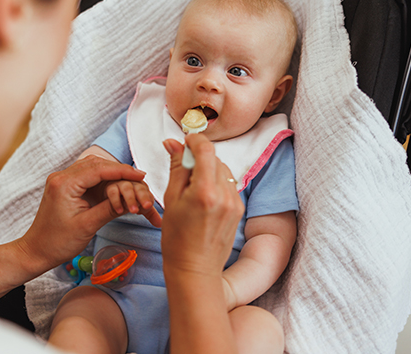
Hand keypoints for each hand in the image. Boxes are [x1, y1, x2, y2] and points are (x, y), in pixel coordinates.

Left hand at [19, 155, 146, 271]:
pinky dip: (103, 177)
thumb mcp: (88, 225)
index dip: (122, 171)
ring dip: (111, 172)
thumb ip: (109, 209)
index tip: (140, 174)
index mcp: (64, 184)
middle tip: (140, 176)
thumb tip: (131, 199)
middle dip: (119, 169)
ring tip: (131, 178)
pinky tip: (116, 183)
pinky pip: (87, 175)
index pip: (98, 169)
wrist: (37, 250)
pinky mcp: (65, 186)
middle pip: (96, 164)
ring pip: (92, 167)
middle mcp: (61, 177)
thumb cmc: (58, 242)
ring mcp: (62, 180)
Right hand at [106, 180, 161, 227]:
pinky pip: (113, 192)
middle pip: (139, 188)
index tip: (148, 207)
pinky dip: (116, 201)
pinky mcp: (109, 187)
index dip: (148, 199)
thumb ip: (150, 213)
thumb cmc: (127, 197)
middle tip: (146, 207)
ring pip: (127, 188)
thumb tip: (160, 224)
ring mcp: (121, 183)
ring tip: (134, 211)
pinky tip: (119, 211)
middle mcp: (133, 183)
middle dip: (143, 197)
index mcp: (142, 186)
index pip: (147, 192)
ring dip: (131, 199)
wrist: (110, 191)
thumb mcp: (139, 205)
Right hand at [161, 135, 244, 278]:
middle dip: (199, 157)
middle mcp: (224, 195)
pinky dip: (216, 183)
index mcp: (204, 191)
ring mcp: (234, 202)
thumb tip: (173, 142)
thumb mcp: (171, 199)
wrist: (195, 269)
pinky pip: (228, 184)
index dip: (194, 140)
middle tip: (182, 170)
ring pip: (223, 170)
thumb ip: (176, 167)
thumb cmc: (176, 238)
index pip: (205, 149)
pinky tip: (204, 199)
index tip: (184, 142)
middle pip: (214, 158)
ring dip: (208, 170)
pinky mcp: (239, 209)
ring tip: (192, 189)